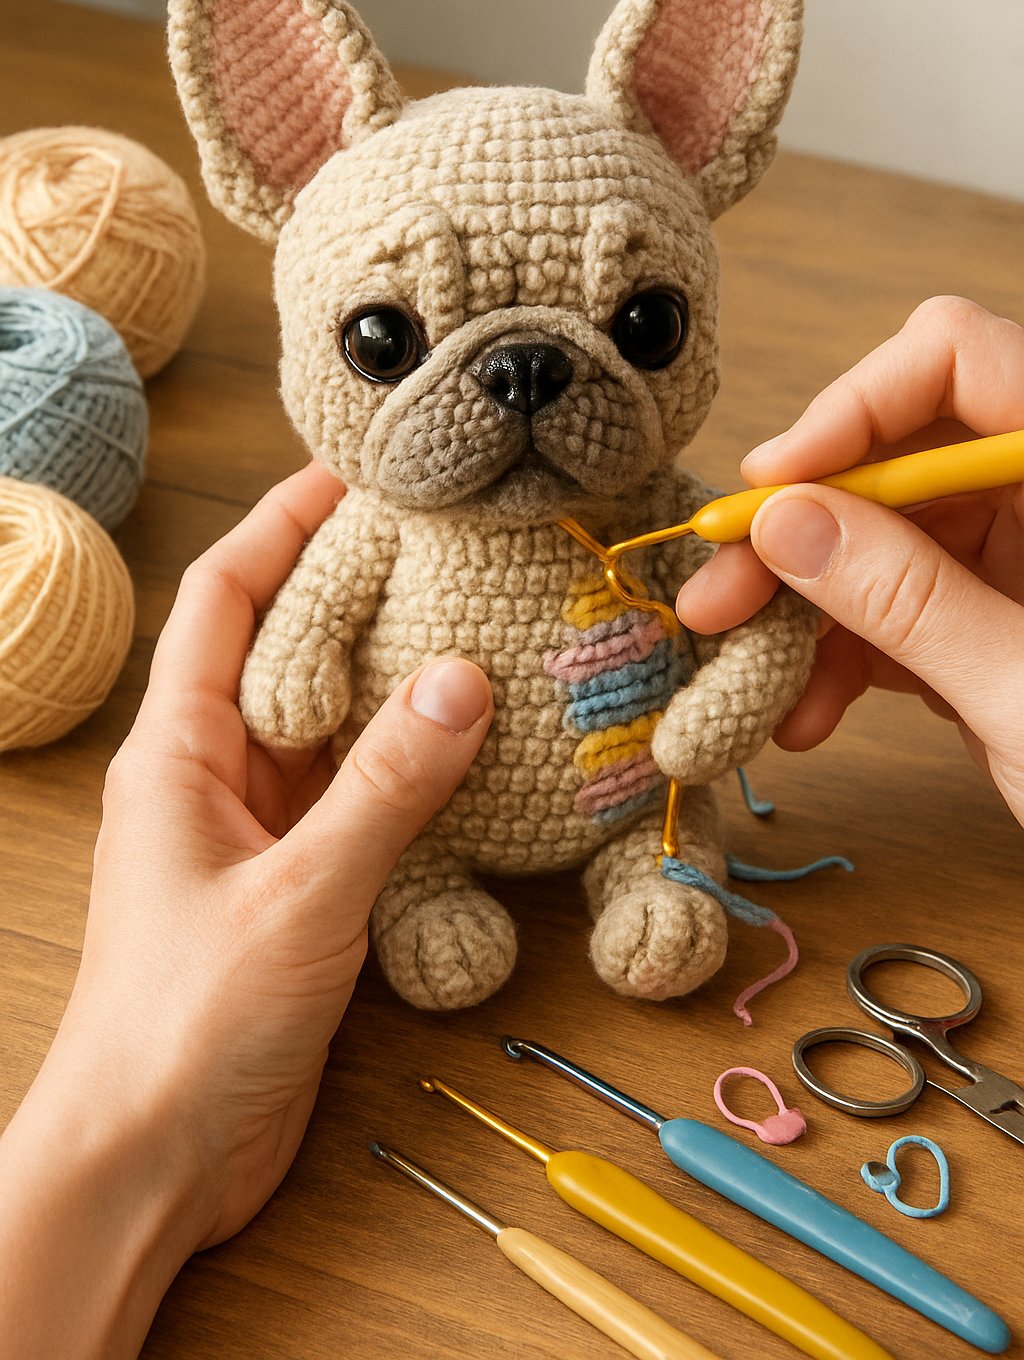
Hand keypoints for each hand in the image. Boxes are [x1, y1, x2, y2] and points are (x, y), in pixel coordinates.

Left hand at [0, 462, 491, 1358]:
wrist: (150, 1161)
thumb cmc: (189, 1023)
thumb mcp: (299, 893)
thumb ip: (386, 786)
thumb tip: (463, 675)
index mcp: (178, 749)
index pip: (227, 594)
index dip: (285, 521)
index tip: (359, 470)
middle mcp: (216, 773)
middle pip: (289, 645)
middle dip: (360, 586)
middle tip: (453, 539)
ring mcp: (259, 830)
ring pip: (334, 724)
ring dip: (396, 678)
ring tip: (483, 621)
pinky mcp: (300, 884)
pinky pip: (361, 796)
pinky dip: (413, 766)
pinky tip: (478, 747)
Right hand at [675, 297, 1023, 823]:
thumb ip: (911, 599)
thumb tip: (791, 521)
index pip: (956, 365)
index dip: (852, 409)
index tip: (771, 487)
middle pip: (895, 461)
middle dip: (799, 531)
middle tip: (719, 595)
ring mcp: (1019, 564)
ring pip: (877, 545)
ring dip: (805, 612)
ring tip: (749, 681)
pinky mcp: (991, 627)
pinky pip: (894, 613)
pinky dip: (842, 660)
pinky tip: (805, 712)